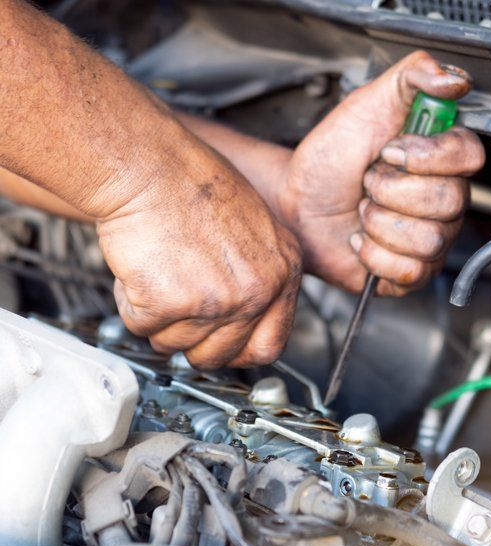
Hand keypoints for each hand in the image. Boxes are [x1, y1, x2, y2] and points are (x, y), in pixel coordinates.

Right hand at [97, 146, 302, 368]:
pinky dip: (130, 302)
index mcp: (282, 272)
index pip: (269, 345)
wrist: (151, 166)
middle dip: (189, 341)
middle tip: (174, 312)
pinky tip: (139, 267)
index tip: (218, 346)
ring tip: (158, 271)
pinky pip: (142, 325)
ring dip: (157, 317)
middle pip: (220, 355)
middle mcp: (257, 290)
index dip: (236, 352)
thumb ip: (256, 276)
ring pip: (176, 344)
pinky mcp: (172, 302)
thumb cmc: (191, 184)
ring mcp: (218, 300)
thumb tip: (243, 318)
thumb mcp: (254, 230)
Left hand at [273, 51, 483, 295]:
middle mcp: (445, 198)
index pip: (470, 156)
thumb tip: (454, 79)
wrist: (298, 203)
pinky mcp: (414, 272)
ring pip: (430, 239)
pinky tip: (362, 239)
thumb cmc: (331, 158)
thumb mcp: (366, 102)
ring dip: (380, 223)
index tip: (390, 150)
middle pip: (450, 201)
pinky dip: (374, 254)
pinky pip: (411, 270)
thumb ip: (412, 76)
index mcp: (442, 157)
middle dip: (392, 190)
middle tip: (369, 182)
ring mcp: (433, 237)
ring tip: (364, 211)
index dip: (428, 156)